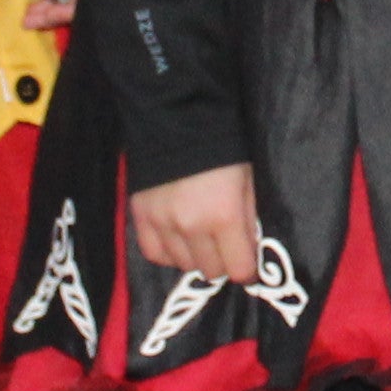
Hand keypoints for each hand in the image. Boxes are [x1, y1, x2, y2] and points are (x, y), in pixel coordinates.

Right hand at [131, 163, 261, 285]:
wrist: (178, 120)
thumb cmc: (222, 151)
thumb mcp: (247, 183)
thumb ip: (248, 221)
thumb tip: (249, 252)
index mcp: (224, 216)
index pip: (237, 269)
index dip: (246, 269)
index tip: (247, 264)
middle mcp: (192, 227)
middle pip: (210, 270)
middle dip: (222, 262)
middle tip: (223, 246)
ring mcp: (163, 224)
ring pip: (183, 265)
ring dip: (195, 256)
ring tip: (199, 238)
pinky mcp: (141, 217)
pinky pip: (155, 254)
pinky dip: (168, 253)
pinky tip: (177, 240)